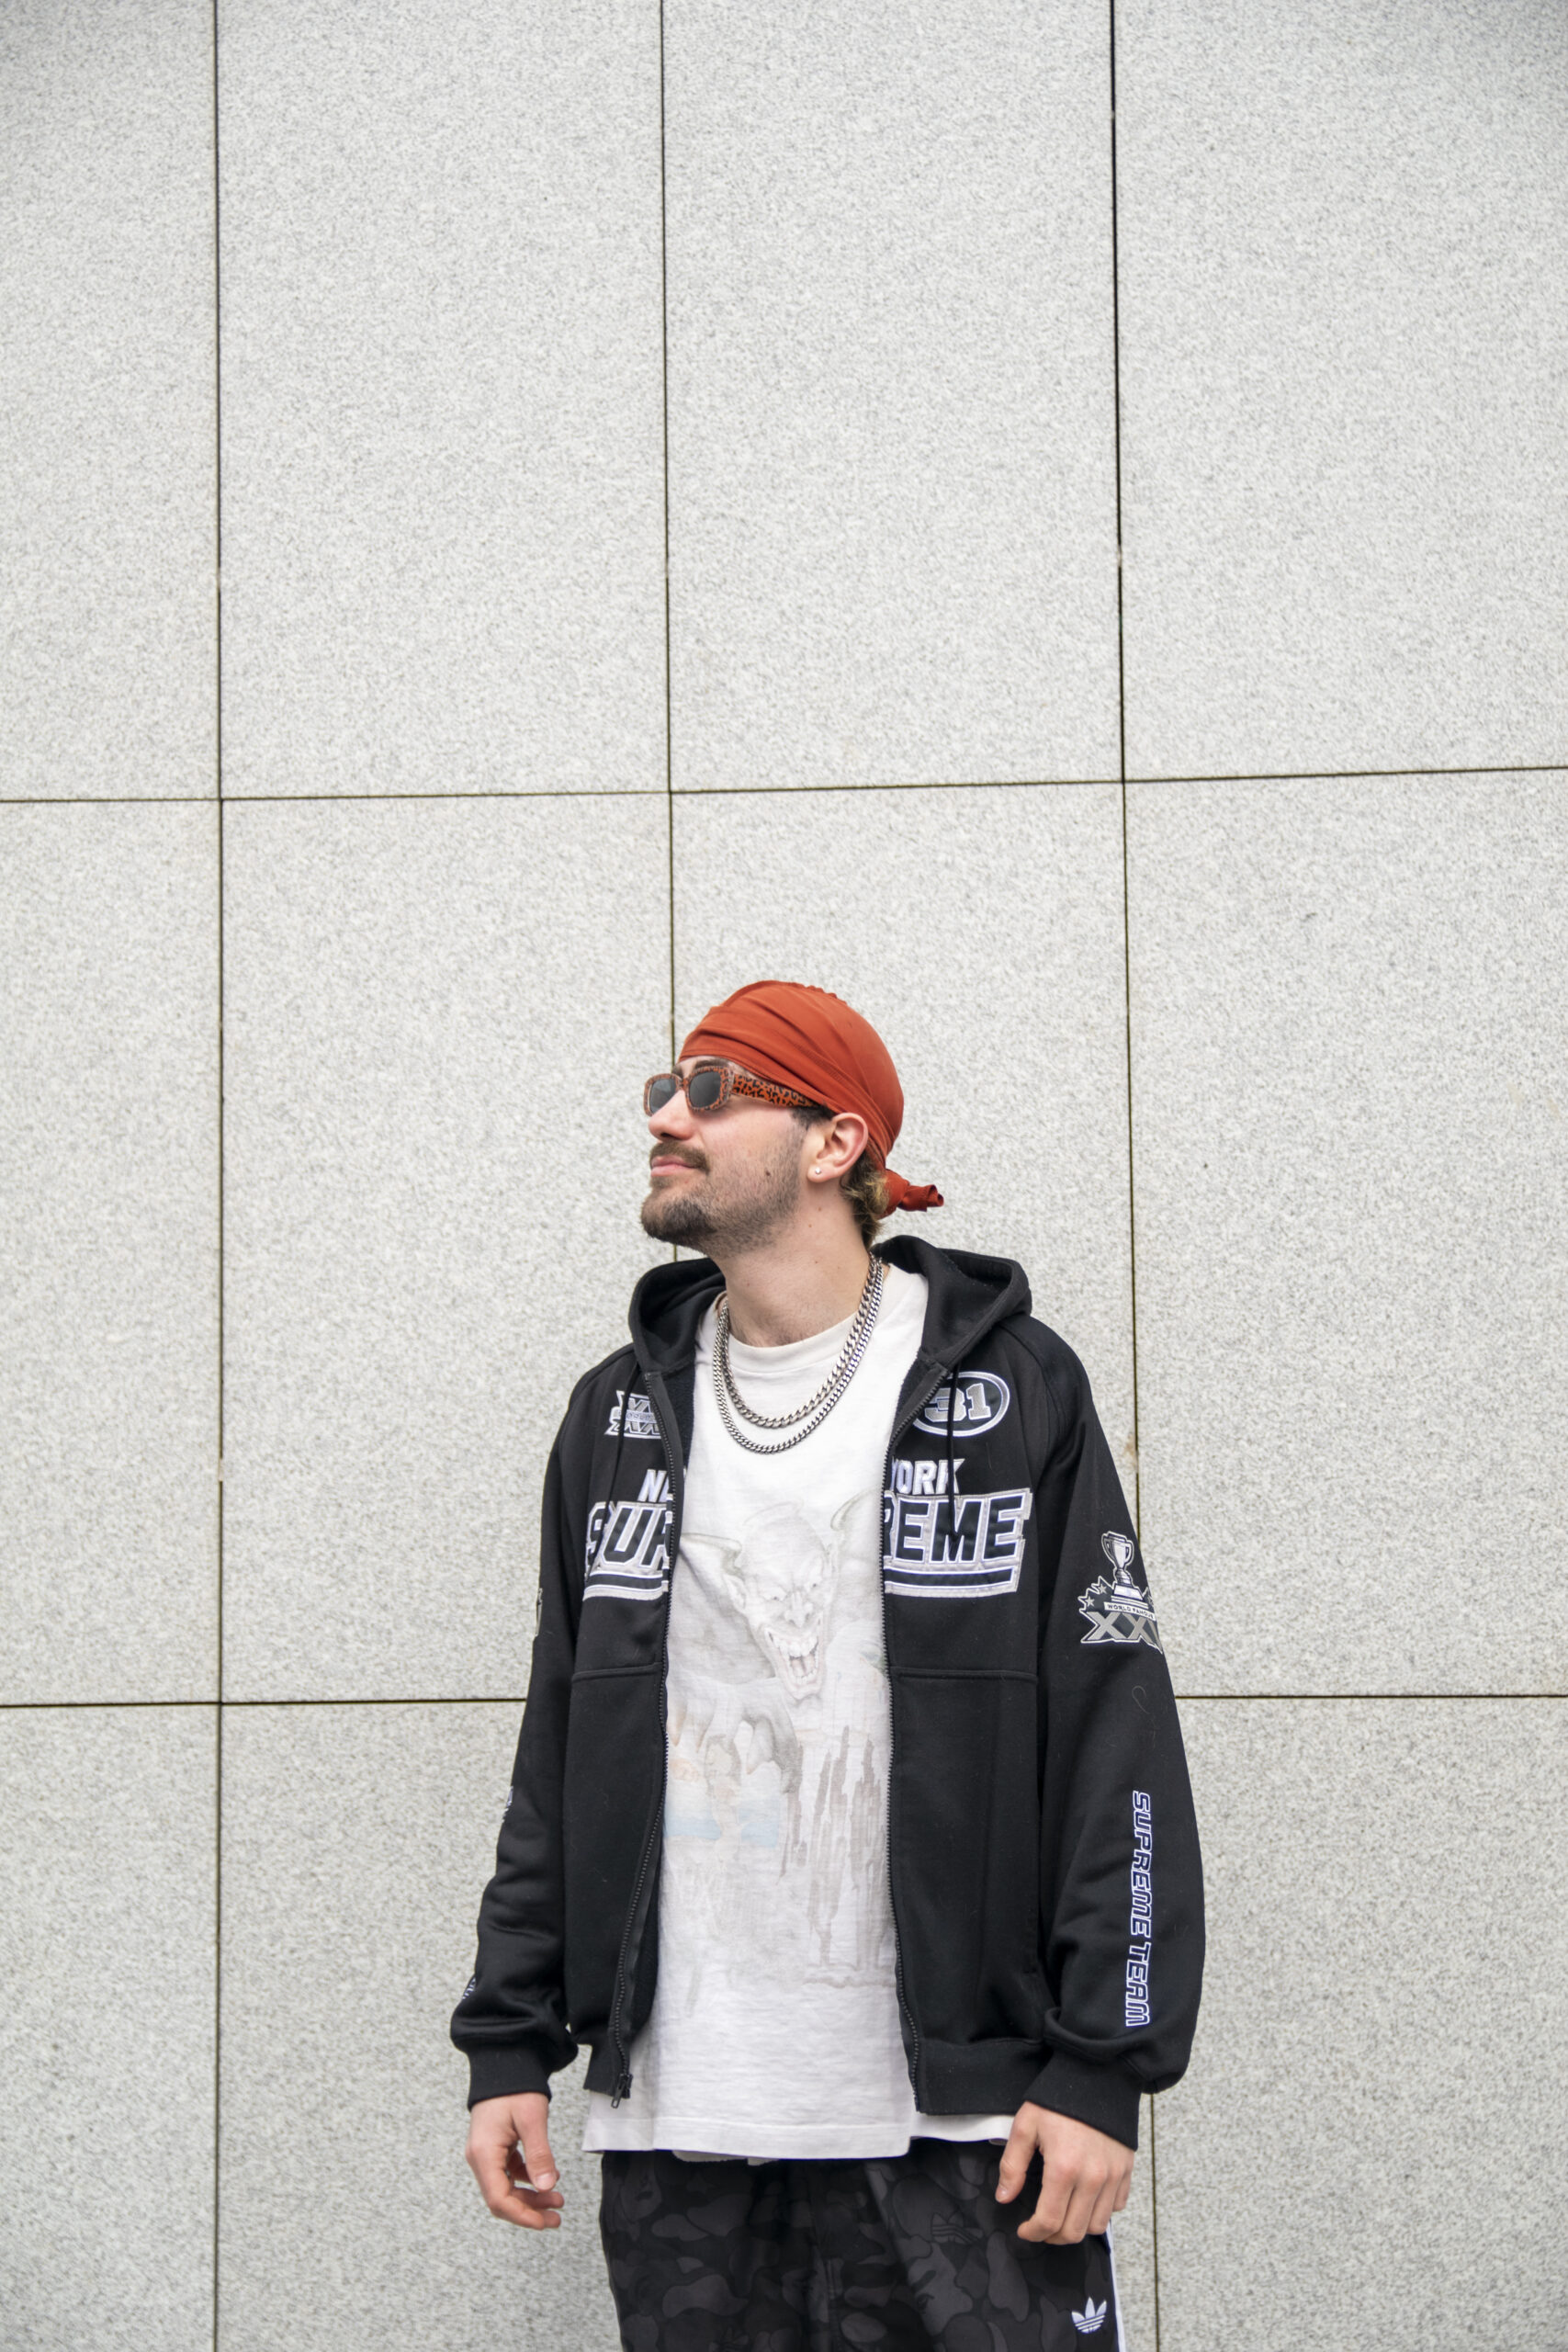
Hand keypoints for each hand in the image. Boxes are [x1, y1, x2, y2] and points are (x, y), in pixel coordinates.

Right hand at [465, 2091, 564, 2229]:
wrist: (504, 2062)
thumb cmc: (515, 2086)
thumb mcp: (531, 2119)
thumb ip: (539, 2155)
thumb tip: (546, 2187)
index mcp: (484, 2153)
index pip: (499, 2199)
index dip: (522, 2215)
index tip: (544, 2222)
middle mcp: (480, 2157)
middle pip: (502, 2198)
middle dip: (529, 2210)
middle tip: (557, 2217)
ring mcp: (485, 2153)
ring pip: (506, 2188)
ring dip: (530, 2197)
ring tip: (557, 2201)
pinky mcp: (494, 2148)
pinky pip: (509, 2174)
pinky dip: (528, 2180)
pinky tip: (547, 2178)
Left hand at [995, 2102, 1132, 2244]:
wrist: (1096, 2074)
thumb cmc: (1057, 2100)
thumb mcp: (1026, 2125)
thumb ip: (1012, 2165)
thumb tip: (1004, 2198)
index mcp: (1064, 2168)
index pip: (1049, 2221)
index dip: (1033, 2233)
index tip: (1024, 2230)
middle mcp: (1093, 2178)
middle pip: (1074, 2232)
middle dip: (1053, 2236)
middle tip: (1040, 2227)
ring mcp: (1113, 2176)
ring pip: (1098, 2225)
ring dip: (1078, 2227)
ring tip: (1062, 2215)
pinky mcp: (1126, 2170)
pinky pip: (1116, 2207)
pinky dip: (1100, 2211)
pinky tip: (1085, 2199)